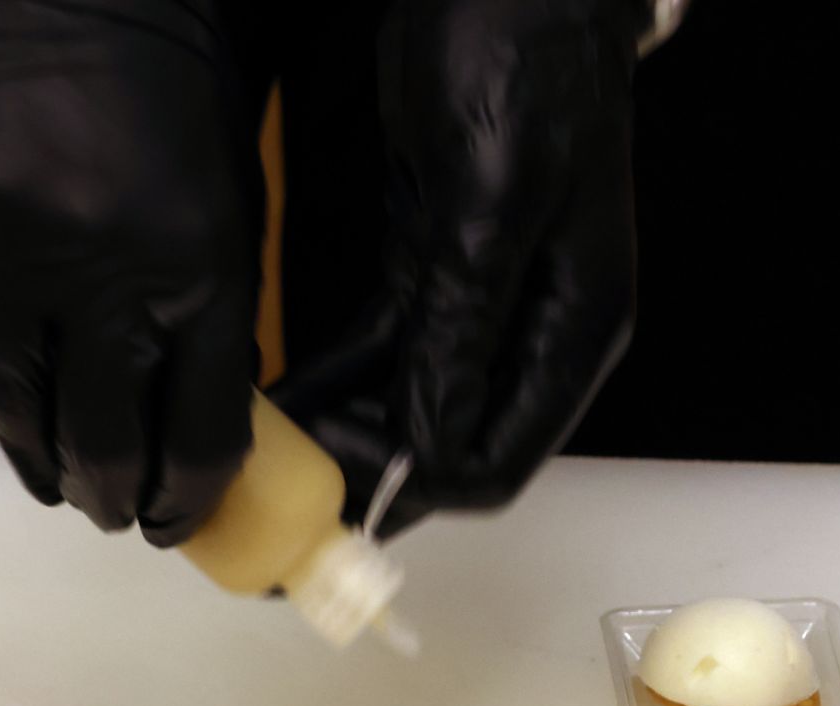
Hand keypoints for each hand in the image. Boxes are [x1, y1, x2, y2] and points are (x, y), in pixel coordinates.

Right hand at [0, 0, 263, 545]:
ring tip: (60, 481)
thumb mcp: (225, 211)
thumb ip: (213, 320)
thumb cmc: (167, 102)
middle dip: (114, 497)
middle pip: (102, 438)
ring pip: (14, 403)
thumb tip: (193, 424)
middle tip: (116, 514)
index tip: (177, 521)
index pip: (199, 431)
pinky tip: (5, 400)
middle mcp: (97, 271)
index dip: (189, 498)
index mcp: (199, 267)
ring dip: (41, 457)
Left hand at [272, 0, 648, 534]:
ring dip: (347, 433)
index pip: (498, 457)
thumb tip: (427, 440)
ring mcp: (489, 303)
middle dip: (371, 472)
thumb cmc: (520, 64)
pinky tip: (285, 397)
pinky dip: (340, 380)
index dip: (418, 492)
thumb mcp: (487, 201)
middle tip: (281, 487)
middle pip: (453, 441)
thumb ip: (460, 327)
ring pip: (414, 403)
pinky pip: (389, 350)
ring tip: (267, 454)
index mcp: (572, 327)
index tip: (335, 506)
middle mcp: (536, 330)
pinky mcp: (444, 269)